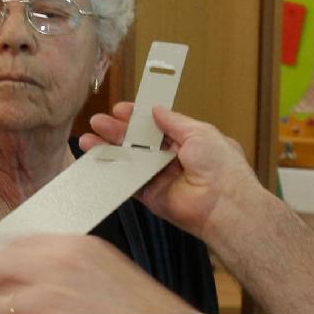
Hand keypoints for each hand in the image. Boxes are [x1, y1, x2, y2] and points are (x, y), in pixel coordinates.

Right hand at [82, 104, 258, 248]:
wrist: (224, 204)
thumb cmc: (221, 166)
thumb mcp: (199, 132)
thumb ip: (174, 121)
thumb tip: (156, 109)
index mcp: (187, 140)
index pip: (156, 126)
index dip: (137, 117)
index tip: (119, 110)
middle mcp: (172, 158)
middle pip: (139, 141)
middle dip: (117, 131)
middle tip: (97, 122)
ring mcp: (160, 177)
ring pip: (130, 160)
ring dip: (110, 150)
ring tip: (88, 140)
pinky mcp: (151, 196)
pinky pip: (129, 182)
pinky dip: (113, 172)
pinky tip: (98, 161)